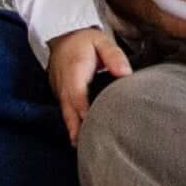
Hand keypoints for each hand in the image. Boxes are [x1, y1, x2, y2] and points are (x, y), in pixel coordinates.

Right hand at [47, 27, 131, 145]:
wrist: (62, 37)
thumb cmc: (85, 41)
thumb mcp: (101, 41)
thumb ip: (114, 55)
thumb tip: (125, 73)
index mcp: (74, 72)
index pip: (78, 96)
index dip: (84, 111)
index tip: (94, 125)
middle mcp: (64, 86)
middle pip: (69, 112)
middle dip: (77, 129)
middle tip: (88, 148)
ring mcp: (60, 92)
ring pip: (66, 114)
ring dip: (74, 130)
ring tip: (86, 148)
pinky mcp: (62, 96)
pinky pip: (66, 112)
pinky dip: (73, 124)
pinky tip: (81, 137)